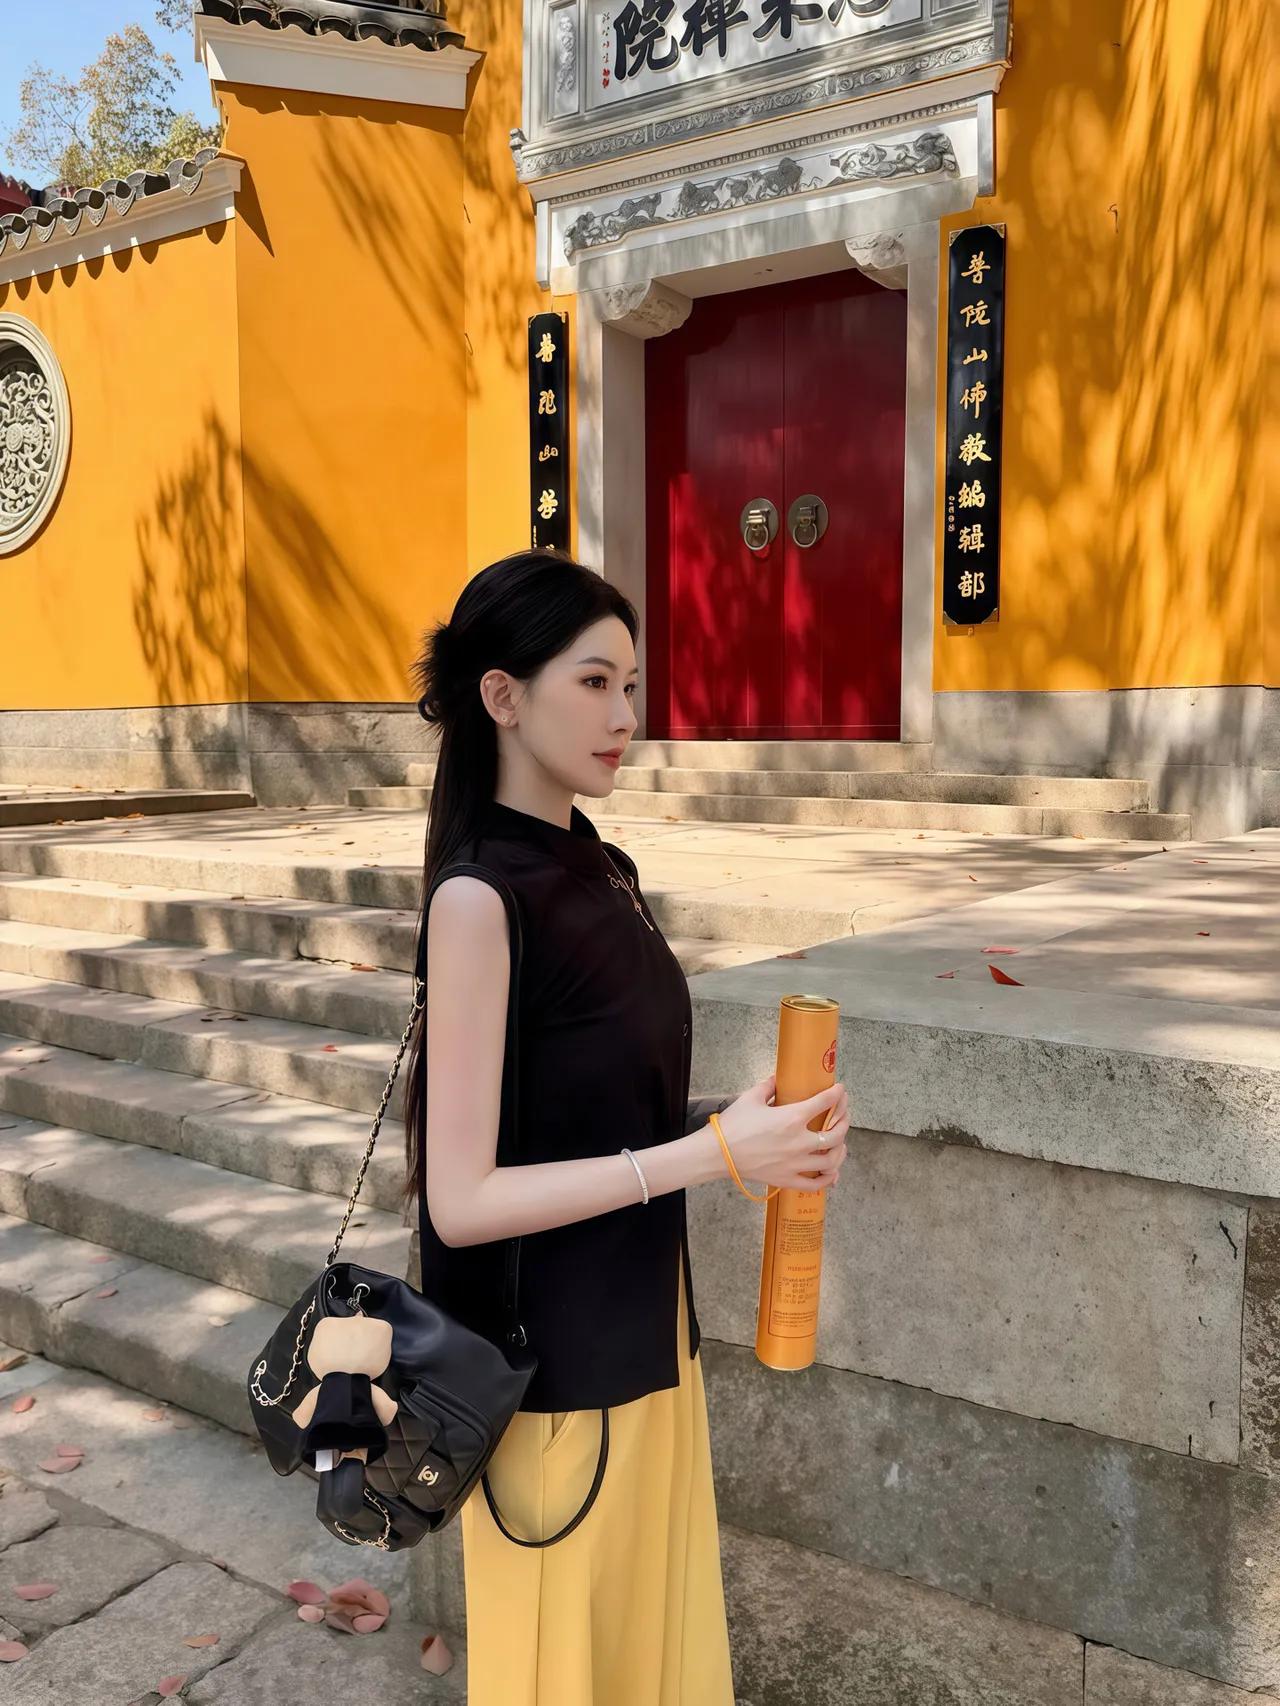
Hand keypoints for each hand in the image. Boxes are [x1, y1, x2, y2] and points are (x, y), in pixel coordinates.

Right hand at [713, 1073, 848, 1190]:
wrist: (717, 1153)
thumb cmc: (733, 1124)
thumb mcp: (751, 1098)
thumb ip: (769, 1087)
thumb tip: (777, 1080)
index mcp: (792, 1118)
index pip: (825, 1103)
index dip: (837, 1094)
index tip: (840, 1091)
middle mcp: (799, 1142)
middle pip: (836, 1133)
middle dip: (844, 1121)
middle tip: (842, 1115)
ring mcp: (795, 1164)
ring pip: (831, 1160)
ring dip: (840, 1150)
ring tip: (841, 1144)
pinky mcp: (787, 1180)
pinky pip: (815, 1184)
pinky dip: (828, 1178)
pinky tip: (832, 1172)